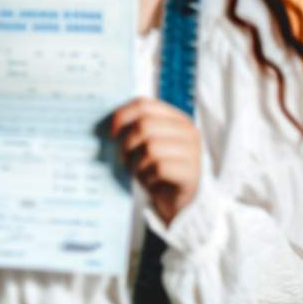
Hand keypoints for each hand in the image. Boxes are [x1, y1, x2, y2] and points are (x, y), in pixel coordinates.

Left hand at [109, 98, 201, 223]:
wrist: (176, 199)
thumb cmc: (156, 168)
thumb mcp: (145, 145)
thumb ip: (135, 130)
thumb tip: (110, 126)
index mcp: (175, 118)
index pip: (144, 104)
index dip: (122, 116)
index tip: (112, 133)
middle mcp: (187, 131)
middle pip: (144, 126)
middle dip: (127, 145)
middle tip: (125, 159)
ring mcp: (193, 151)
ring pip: (151, 147)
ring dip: (137, 163)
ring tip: (139, 171)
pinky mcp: (191, 172)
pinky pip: (159, 168)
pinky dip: (148, 177)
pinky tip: (151, 182)